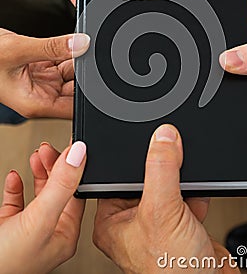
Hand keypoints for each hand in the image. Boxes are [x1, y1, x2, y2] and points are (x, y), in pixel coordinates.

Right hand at [0, 29, 89, 118]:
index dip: (90, 97)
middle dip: (86, 73)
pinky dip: (70, 51)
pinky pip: (64, 61)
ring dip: (79, 60)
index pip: (74, 108)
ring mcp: (44, 82)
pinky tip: (72, 42)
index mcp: (37, 105)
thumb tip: (82, 44)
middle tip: (93, 54)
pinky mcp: (43, 69)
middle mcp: (42, 97)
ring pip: (73, 73)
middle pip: (77, 90)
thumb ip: (52, 47)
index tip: (102, 79)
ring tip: (82, 45)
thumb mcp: (18, 50)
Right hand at [0, 141, 85, 273]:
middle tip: (48, 148)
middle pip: (60, 189)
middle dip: (55, 165)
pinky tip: (15, 176)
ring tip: (37, 155)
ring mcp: (28, 231)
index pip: (77, 192)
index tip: (72, 145)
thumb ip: (61, 185)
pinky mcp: (7, 228)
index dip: (74, 167)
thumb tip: (79, 154)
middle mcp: (49, 233)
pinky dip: (17, 185)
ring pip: (40, 193)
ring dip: (39, 171)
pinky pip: (16, 201)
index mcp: (65, 234)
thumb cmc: (6, 264)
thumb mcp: (40, 218)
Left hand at [93, 125, 231, 272]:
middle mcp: (133, 220)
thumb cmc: (172, 271)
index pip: (114, 175)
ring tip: (186, 177)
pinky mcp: (182, 224)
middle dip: (162, 167)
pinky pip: (187, 195)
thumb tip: (163, 138)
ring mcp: (159, 222)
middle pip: (146, 177)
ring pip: (168, 185)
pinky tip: (198, 193)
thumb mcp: (162, 210)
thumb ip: (161, 169)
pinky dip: (195, 191)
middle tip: (171, 155)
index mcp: (112, 220)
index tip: (145, 138)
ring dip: (181, 179)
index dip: (128, 156)